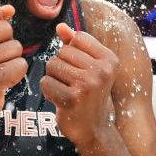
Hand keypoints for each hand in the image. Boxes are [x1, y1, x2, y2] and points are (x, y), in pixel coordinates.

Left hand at [40, 23, 117, 146]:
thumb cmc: (90, 94)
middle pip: (62, 52)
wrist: (94, 128)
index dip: (72, 52)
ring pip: (52, 65)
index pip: (78, 38)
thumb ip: (75, 46)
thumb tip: (60, 26)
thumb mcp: (90, 67)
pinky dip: (48, 91)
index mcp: (110, 59)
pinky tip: (60, 100)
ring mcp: (87, 85)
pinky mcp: (72, 99)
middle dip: (61, 66)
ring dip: (53, 78)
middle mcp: (102, 71)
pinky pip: (46, 82)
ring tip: (66, 90)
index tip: (80, 69)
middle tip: (72, 83)